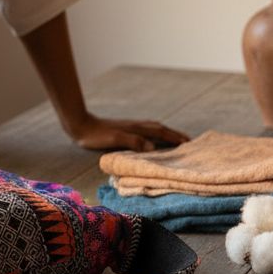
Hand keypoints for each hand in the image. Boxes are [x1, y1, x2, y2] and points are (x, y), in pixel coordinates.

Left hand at [68, 112, 189, 152]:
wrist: (81, 125)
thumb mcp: (114, 139)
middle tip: (191, 143)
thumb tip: (152, 148)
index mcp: (138, 128)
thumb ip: (133, 141)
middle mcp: (138, 126)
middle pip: (163, 130)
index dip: (176, 138)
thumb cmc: (97, 135)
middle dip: (177, 136)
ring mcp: (133, 127)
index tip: (191, 143)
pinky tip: (155, 141)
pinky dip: (157, 137)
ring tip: (178, 142)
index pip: (163, 133)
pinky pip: (148, 133)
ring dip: (168, 135)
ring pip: (156, 130)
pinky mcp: (127, 130)